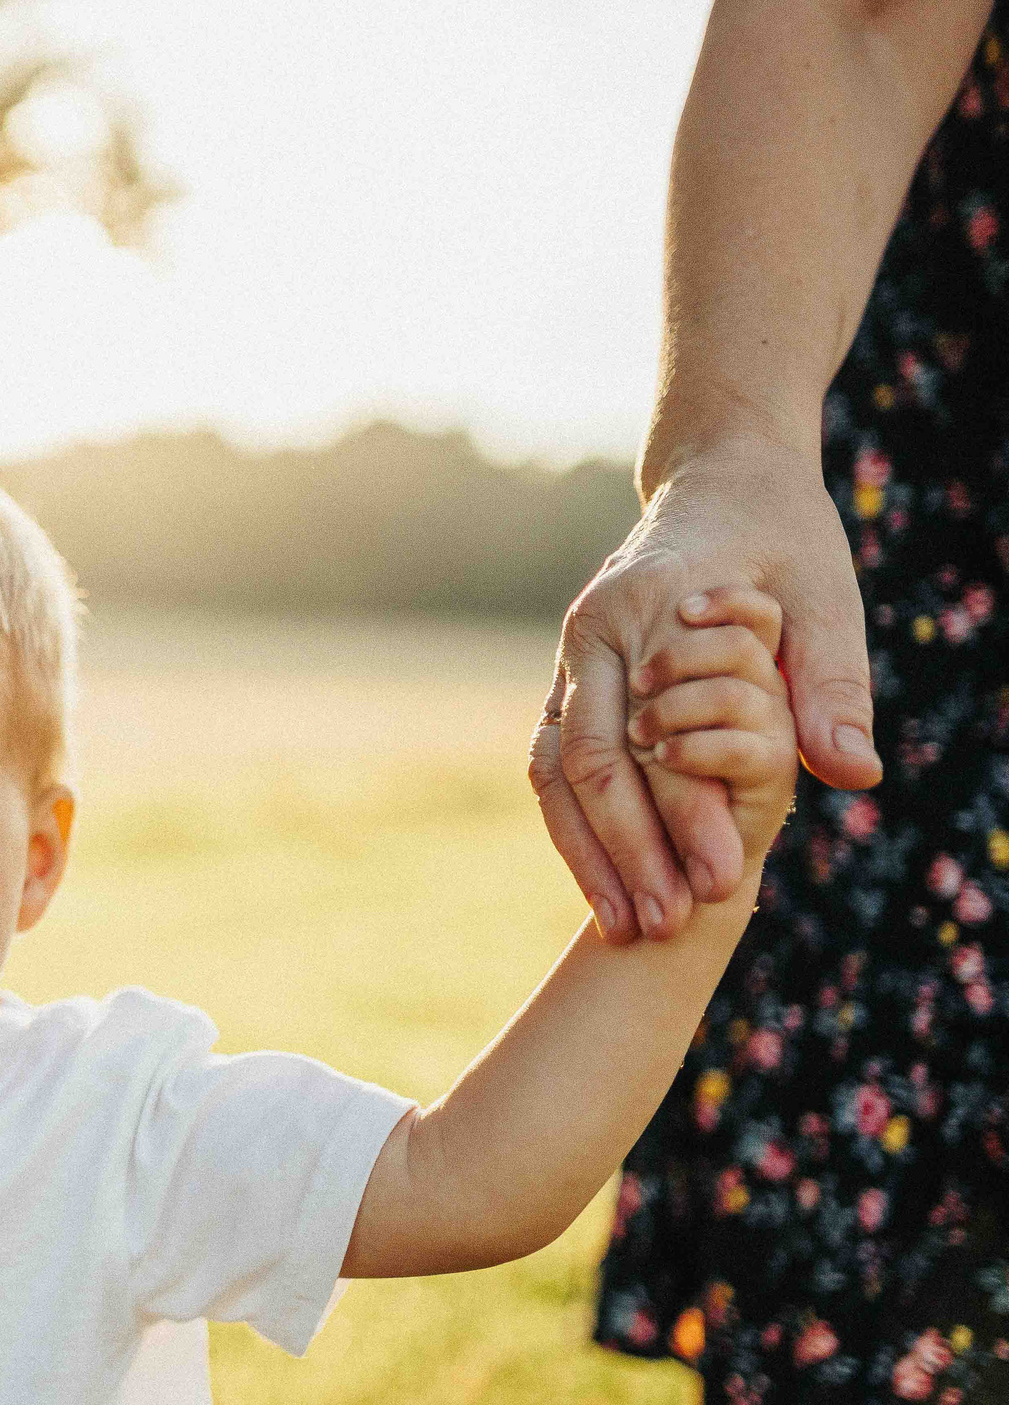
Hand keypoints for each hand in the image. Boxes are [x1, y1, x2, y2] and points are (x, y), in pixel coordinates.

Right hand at [530, 439, 874, 942]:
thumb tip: (851, 774)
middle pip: (589, 765)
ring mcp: (570, 655)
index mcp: (647, 610)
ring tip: (624, 925)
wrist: (720, 476)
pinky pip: (553, 760)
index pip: (655, 736)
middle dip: (624, 856)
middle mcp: (592, 634)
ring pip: (553, 770)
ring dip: (586, 853)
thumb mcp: (826, 597)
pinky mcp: (570, 676)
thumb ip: (832, 685)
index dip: (686, 817)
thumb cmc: (781, 536)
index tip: (724, 885)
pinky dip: (573, 825)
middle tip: (664, 928)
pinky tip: (603, 880)